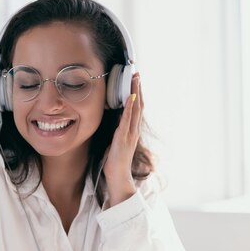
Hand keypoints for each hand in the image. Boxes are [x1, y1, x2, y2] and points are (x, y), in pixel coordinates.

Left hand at [103, 73, 142, 206]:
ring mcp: (130, 133)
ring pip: (136, 109)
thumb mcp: (114, 142)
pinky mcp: (124, 138)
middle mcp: (133, 130)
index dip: (136, 93)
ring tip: (135, 79)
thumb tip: (111, 121)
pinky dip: (129, 108)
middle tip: (137, 73)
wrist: (118, 177)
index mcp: (131, 130)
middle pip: (138, 105)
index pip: (135, 108)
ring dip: (136, 93)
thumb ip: (115, 131)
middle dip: (138, 88)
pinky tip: (130, 97)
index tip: (134, 80)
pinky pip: (127, 120)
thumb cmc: (114, 162)